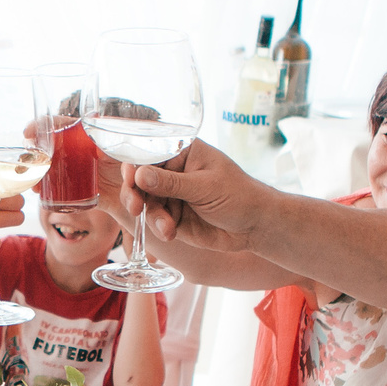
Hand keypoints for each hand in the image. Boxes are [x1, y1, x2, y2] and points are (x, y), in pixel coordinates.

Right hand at [122, 139, 273, 252]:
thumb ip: (171, 183)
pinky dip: (159, 227)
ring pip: (145, 202)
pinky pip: (155, 221)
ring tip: (166, 227)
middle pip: (140, 179)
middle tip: (135, 207)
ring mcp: (172, 195)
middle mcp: (173, 172)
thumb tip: (139, 175)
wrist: (256, 227)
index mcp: (182, 152)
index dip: (134, 165)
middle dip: (135, 194)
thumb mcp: (205, 186)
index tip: (130, 179)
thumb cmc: (239, 195)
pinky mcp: (173, 217)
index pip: (149, 153)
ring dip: (150, 215)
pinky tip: (170, 233)